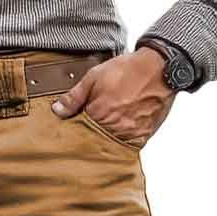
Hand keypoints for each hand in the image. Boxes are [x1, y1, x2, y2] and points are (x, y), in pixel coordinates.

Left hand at [51, 49, 174, 146]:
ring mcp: (128, 134)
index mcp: (98, 115)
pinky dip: (122, 140)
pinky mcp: (142, 136)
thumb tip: (57, 110)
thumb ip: (75, 96)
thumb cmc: (128, 70)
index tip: (74, 128)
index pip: (79, 132)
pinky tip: (121, 130)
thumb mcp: (95, 76)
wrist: (159, 68)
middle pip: (94, 141)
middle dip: (90, 136)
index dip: (76, 130)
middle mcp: (113, 128)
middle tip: (92, 128)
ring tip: (108, 127)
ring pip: (110, 145)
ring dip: (106, 139)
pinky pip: (127, 145)